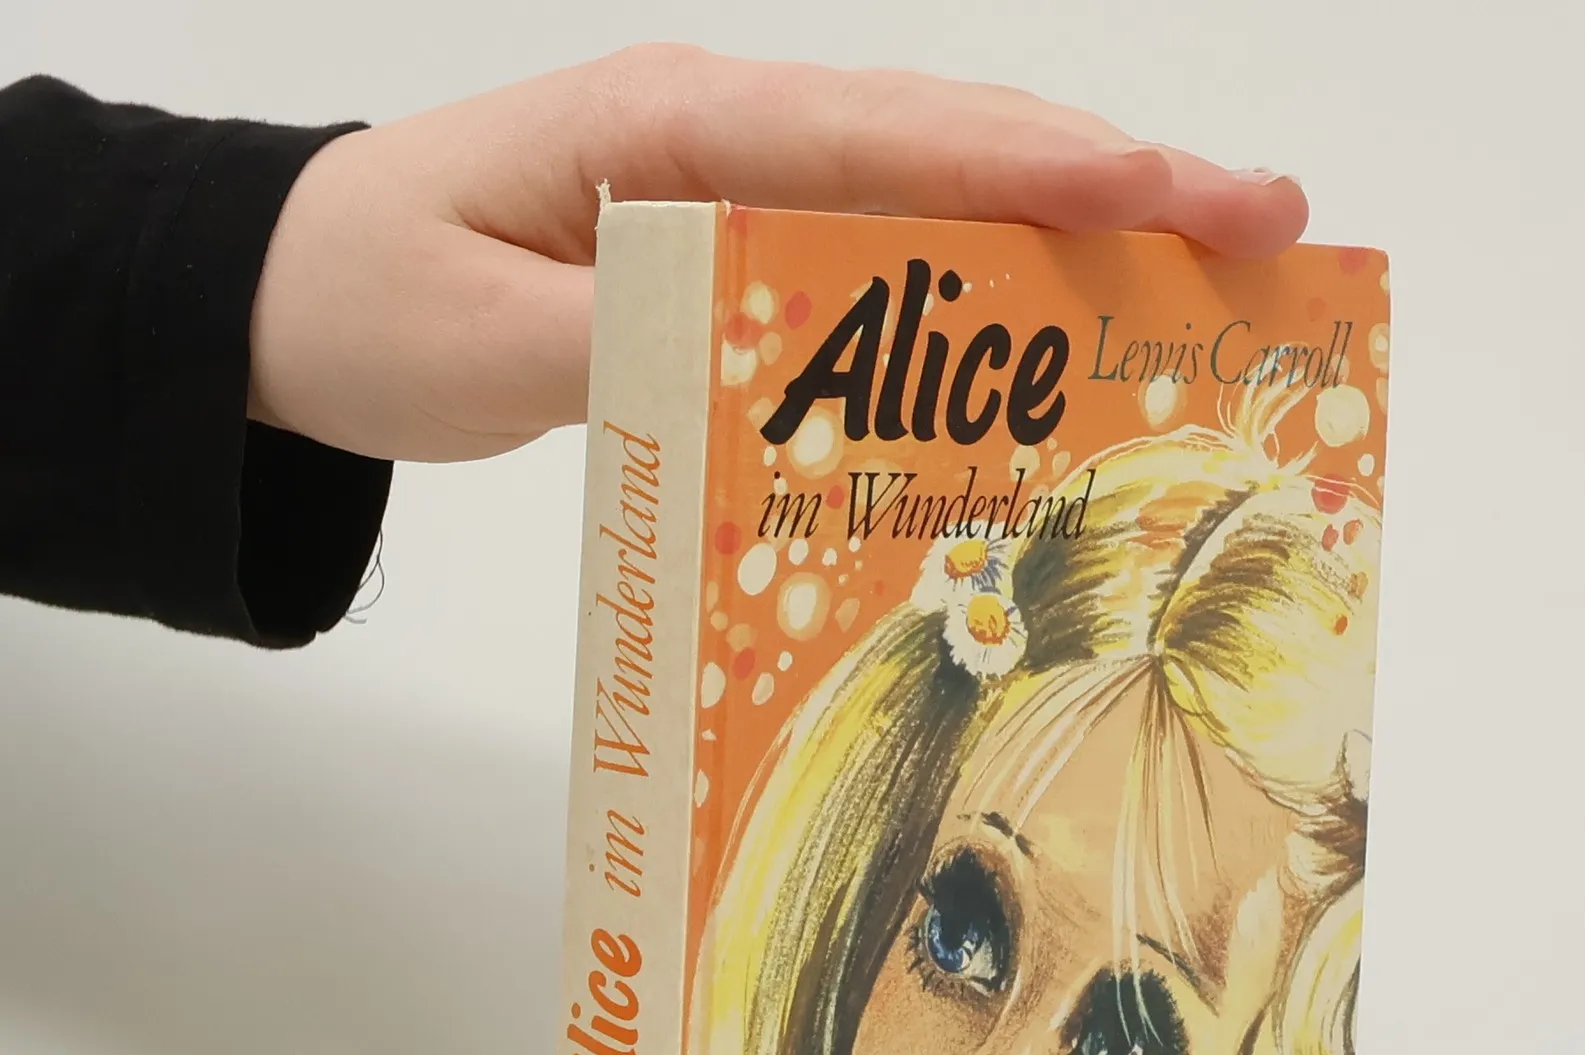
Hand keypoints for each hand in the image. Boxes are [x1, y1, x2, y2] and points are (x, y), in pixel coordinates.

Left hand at [248, 44, 1308, 462]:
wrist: (290, 293)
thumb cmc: (372, 298)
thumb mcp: (488, 334)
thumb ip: (639, 342)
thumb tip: (794, 369)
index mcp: (678, 131)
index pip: (897, 141)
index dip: (1051, 165)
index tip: (1185, 194)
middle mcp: (730, 136)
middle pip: (956, 146)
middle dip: (1120, 179)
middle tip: (1271, 220)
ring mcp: (739, 185)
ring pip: (939, 191)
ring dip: (1079, 225)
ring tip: (1213, 265)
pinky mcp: (735, 246)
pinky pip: (886, 253)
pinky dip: (987, 278)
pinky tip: (1059, 324)